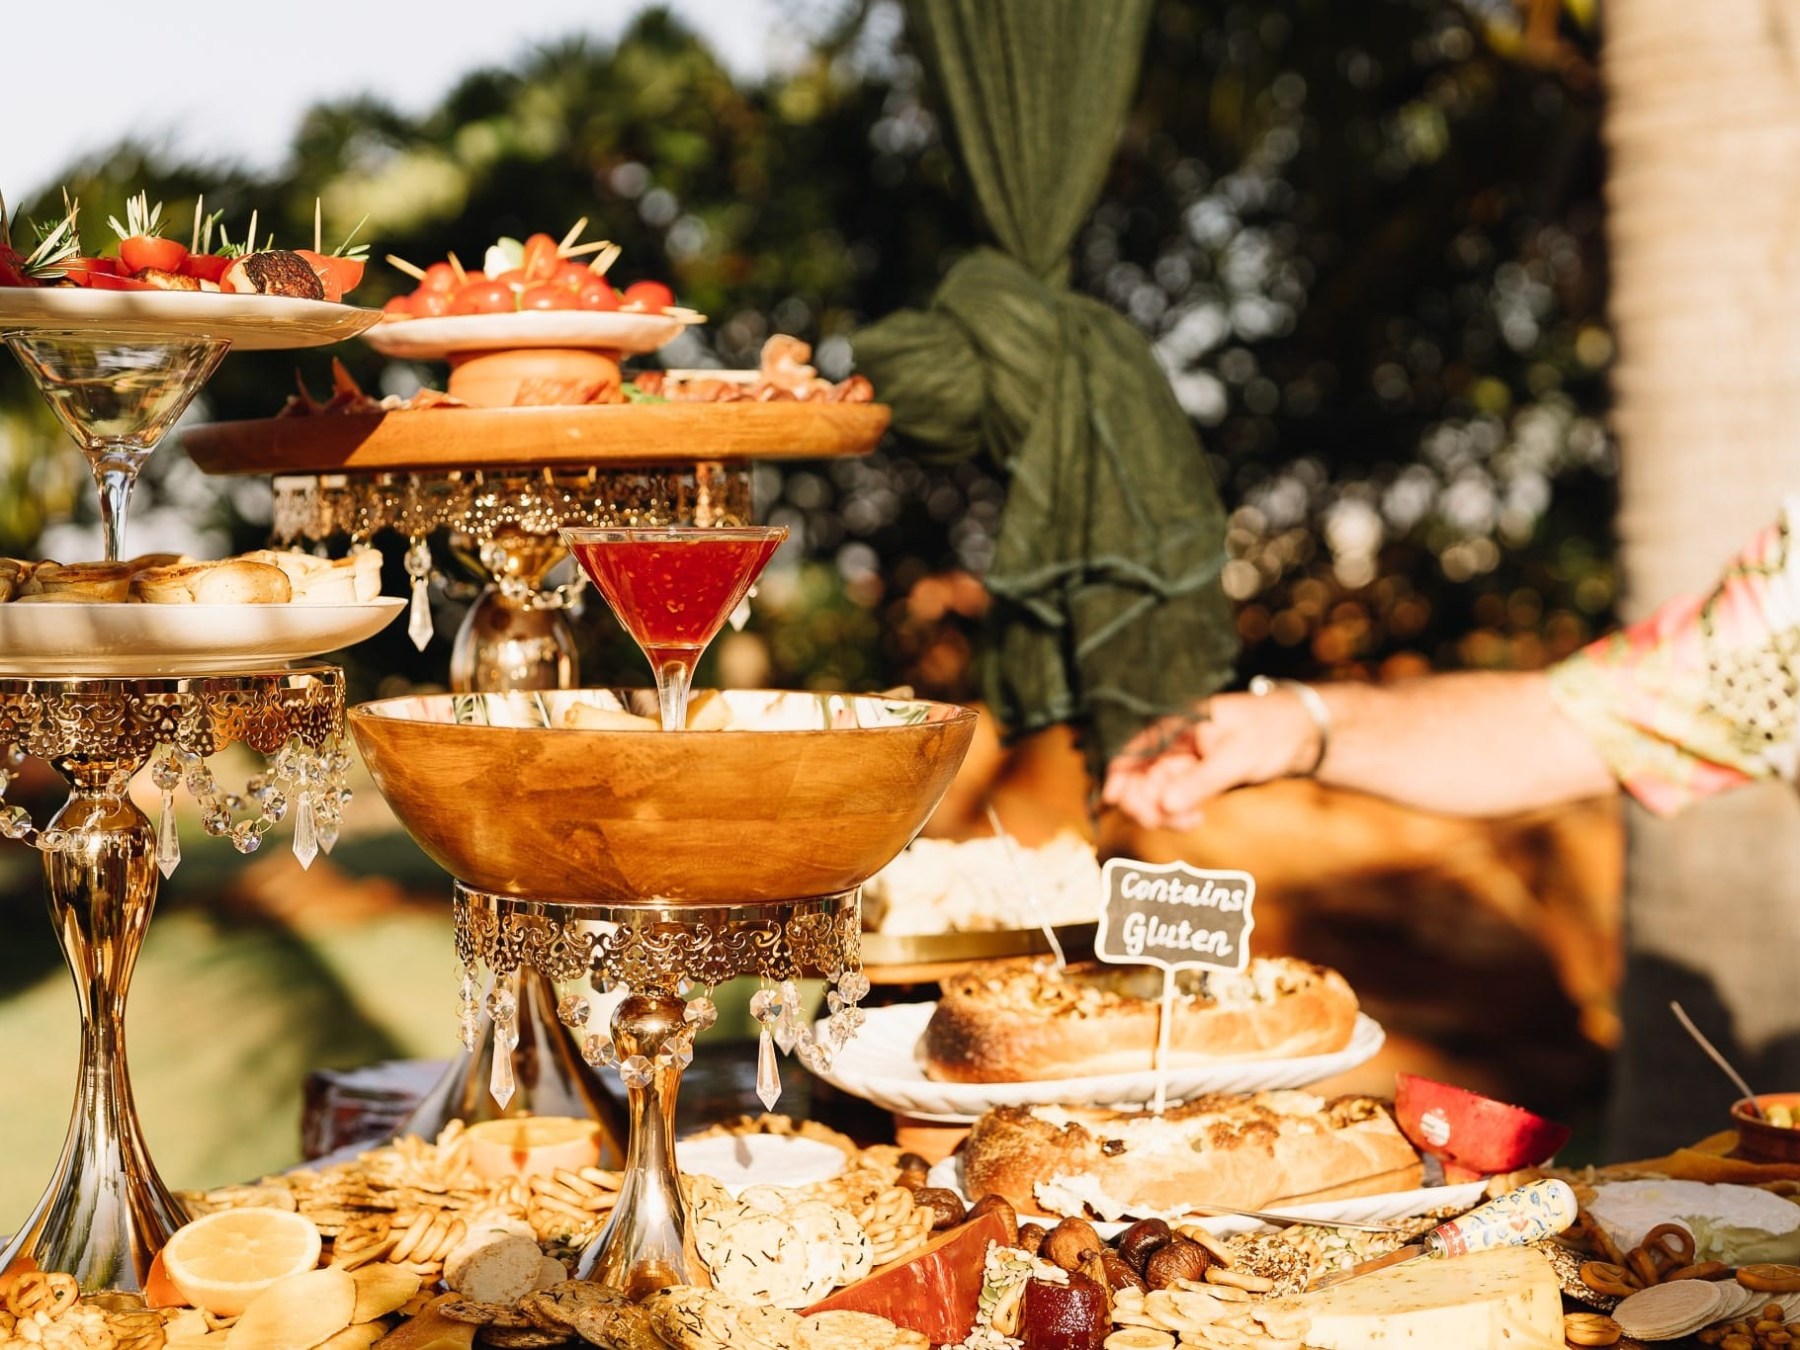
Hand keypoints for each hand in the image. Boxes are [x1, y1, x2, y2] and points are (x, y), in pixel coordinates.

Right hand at [1102, 690, 1321, 829]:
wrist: (1302, 733)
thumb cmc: (1270, 731)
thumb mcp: (1237, 756)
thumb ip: (1201, 781)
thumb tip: (1165, 804)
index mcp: (1176, 725)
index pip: (1133, 749)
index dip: (1118, 774)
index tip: (1114, 800)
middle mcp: (1174, 743)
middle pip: (1138, 776)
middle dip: (1143, 801)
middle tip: (1161, 821)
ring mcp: (1184, 762)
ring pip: (1155, 792)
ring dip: (1162, 812)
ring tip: (1190, 822)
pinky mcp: (1196, 778)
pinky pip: (1175, 800)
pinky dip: (1178, 813)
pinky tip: (1195, 819)